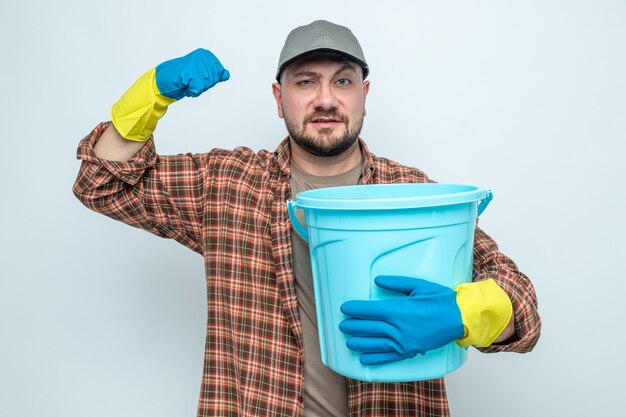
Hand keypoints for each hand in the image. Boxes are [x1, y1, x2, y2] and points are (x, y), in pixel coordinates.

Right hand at [155, 48, 229, 99]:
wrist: (164, 79)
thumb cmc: (183, 77)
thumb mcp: (202, 74)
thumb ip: (215, 74)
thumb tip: (227, 75)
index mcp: (206, 55)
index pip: (220, 74)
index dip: (209, 80)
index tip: (197, 76)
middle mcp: (202, 56)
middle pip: (214, 81)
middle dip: (203, 85)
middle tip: (191, 80)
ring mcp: (196, 64)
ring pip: (207, 85)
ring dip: (196, 88)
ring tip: (187, 82)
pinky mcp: (190, 73)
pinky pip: (198, 90)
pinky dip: (191, 91)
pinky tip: (184, 85)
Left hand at [339, 276, 463, 365]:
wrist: (459, 317)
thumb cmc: (440, 300)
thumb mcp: (418, 286)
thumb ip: (396, 283)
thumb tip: (377, 281)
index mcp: (399, 310)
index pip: (370, 310)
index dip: (355, 310)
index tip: (344, 308)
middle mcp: (398, 328)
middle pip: (369, 328)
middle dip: (353, 326)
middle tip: (342, 325)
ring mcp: (404, 342)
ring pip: (375, 343)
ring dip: (359, 343)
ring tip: (348, 342)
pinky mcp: (410, 351)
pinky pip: (389, 357)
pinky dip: (375, 359)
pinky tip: (364, 359)